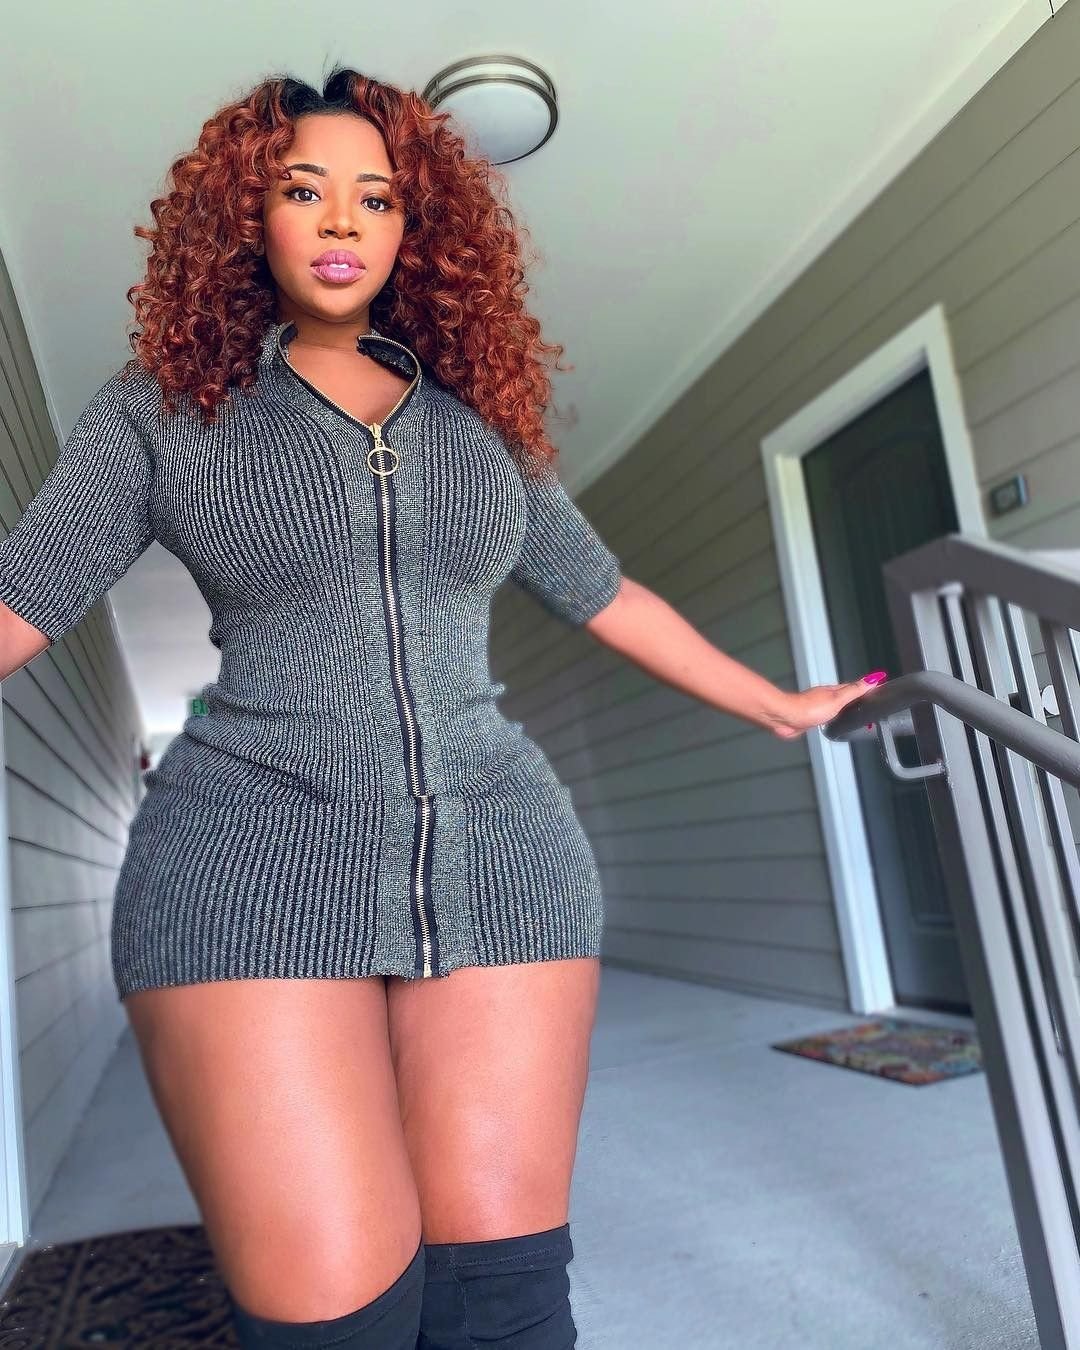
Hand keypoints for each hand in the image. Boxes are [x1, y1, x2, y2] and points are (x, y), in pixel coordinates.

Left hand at [769, 671, 887, 739]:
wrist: (786, 718)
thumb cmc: (808, 708)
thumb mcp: (837, 699)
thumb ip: (854, 691)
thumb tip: (872, 679)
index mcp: (832, 691)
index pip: (853, 687)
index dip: (864, 688)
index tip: (875, 686)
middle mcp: (825, 698)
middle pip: (844, 697)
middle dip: (855, 698)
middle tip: (866, 699)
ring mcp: (817, 708)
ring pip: (834, 707)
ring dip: (844, 708)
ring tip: (853, 710)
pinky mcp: (810, 719)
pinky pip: (825, 717)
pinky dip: (832, 718)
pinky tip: (832, 722)